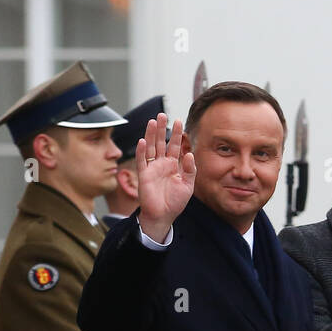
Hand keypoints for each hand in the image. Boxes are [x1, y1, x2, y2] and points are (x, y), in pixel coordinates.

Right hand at [136, 113, 195, 242]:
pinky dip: (141, 151)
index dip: (176, 134)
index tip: (179, 122)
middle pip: (161, 142)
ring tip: (153, 121)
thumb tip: (189, 154)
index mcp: (173, 165)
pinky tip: (143, 141)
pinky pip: (142, 161)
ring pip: (151, 147)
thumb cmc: (175, 202)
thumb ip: (190, 170)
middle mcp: (162, 164)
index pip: (174, 146)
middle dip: (162, 129)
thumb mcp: (188, 185)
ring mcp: (152, 168)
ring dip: (151, 134)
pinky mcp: (144, 175)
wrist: (163, 216)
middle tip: (163, 115)